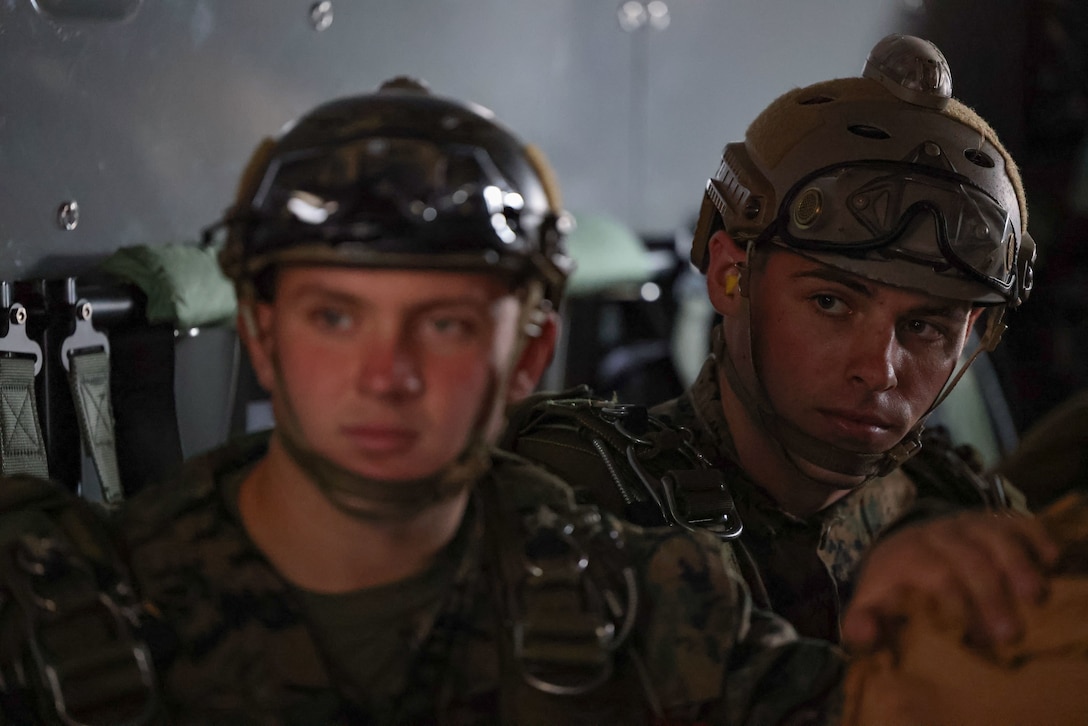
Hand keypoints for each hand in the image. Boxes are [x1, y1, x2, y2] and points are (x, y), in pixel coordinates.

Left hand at [842, 511, 1059, 651]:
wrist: (904, 547)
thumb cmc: (893, 587)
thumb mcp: (872, 603)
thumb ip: (862, 621)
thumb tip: (863, 632)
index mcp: (903, 555)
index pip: (931, 572)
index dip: (954, 601)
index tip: (974, 636)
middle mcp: (934, 533)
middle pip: (967, 557)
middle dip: (989, 594)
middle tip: (1009, 633)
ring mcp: (965, 524)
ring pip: (993, 535)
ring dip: (1016, 564)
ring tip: (1034, 597)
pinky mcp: (993, 520)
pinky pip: (1017, 520)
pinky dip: (1035, 536)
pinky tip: (1049, 558)